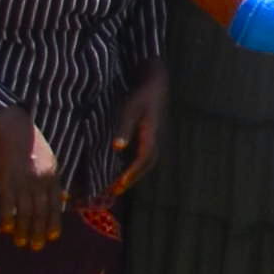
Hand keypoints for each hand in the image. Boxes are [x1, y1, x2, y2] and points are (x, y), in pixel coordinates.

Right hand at [0, 109, 72, 245]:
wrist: (14, 130)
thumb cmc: (32, 146)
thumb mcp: (50, 161)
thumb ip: (53, 181)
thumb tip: (59, 199)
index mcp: (53, 176)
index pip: (55, 204)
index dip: (54, 222)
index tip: (53, 237)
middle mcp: (40, 180)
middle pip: (41, 211)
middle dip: (39, 231)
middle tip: (37, 247)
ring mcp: (23, 180)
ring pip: (25, 211)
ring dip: (24, 229)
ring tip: (21, 243)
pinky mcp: (6, 179)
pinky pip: (7, 202)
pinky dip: (8, 216)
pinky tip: (7, 228)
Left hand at [102, 73, 163, 206]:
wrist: (155, 82)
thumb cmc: (141, 95)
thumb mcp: (130, 109)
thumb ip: (124, 128)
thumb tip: (118, 148)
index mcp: (152, 134)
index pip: (144, 159)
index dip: (131, 173)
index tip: (119, 185)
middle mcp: (156, 138)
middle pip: (147, 163)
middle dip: (133, 177)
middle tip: (117, 190)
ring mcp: (156, 136)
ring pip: (148, 159)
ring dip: (134, 172)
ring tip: (119, 183)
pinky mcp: (152, 134)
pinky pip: (145, 153)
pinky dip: (134, 163)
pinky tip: (122, 165)